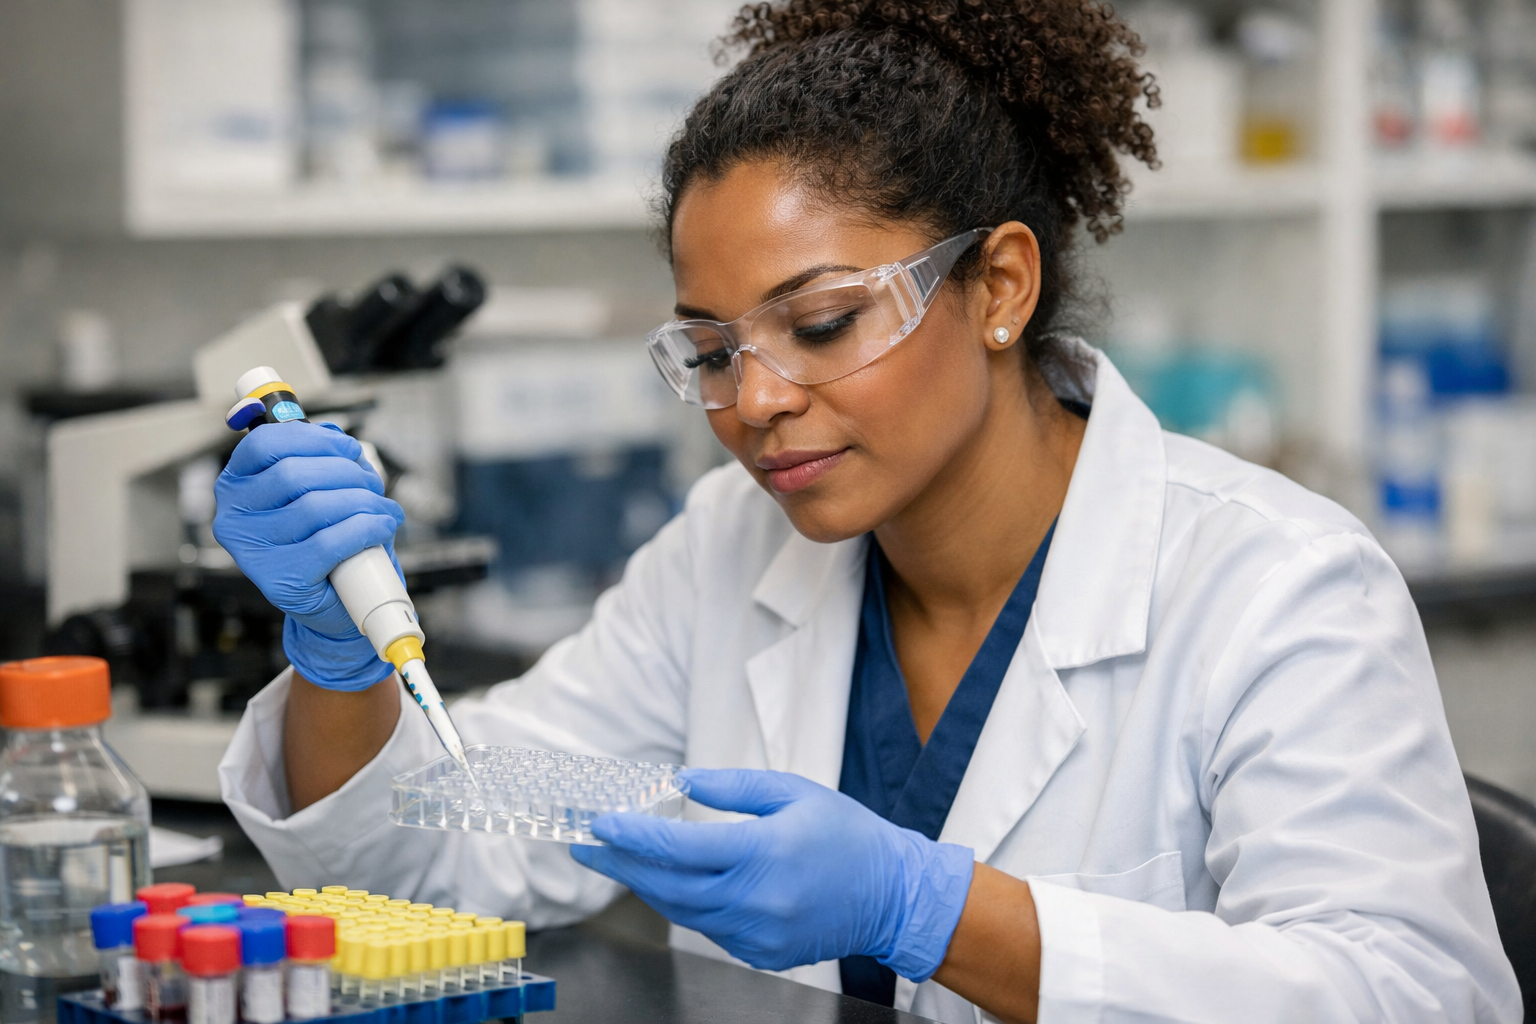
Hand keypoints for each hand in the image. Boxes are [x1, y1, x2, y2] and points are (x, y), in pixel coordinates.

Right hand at [212, 421, 403, 690]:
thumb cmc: (321, 537)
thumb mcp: (315, 490)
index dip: (314, 439)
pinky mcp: (281, 581)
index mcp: (236, 486)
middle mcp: (234, 518)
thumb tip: (334, 433)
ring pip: (317, 507)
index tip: (347, 447)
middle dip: (347, 472)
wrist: (332, 601)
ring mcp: (253, 553)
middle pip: (295, 473)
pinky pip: (331, 542)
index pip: (265, 444)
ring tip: (382, 508)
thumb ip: (318, 457)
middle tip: (373, 483)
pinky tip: (384, 525)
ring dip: (364, 501)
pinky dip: (368, 528)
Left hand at [570, 768, 974, 978]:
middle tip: (586, 847)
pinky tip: (671, 885)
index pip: (677, 849)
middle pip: (666, 887)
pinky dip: (684, 905)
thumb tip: (681, 784)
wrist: (893, 895)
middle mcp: (754, 901)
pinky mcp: (761, 953)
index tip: (601, 824)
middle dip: (621, 866)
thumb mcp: (793, 792)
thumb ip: (732, 789)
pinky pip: (708, 929)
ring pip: (682, 912)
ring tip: (620, 863)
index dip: (631, 837)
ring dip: (647, 887)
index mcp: (762, 854)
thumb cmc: (847, 836)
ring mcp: (756, 934)